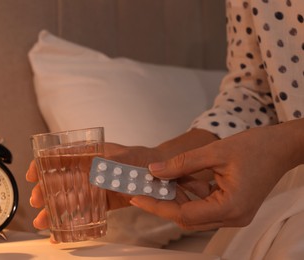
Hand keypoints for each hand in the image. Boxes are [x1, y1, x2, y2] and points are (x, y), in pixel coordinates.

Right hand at [26, 143, 157, 231]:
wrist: (163, 176)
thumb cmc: (143, 160)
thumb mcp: (123, 159)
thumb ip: (107, 165)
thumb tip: (90, 172)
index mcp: (90, 152)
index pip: (61, 155)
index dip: (44, 164)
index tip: (33, 174)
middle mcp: (89, 169)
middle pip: (62, 178)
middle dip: (46, 190)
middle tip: (37, 202)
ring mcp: (96, 185)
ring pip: (71, 196)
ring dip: (55, 208)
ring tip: (44, 222)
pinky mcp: (104, 201)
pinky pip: (85, 209)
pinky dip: (73, 218)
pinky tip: (63, 228)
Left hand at [130, 122, 302, 230]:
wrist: (282, 146)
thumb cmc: (255, 147)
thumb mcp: (214, 152)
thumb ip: (182, 164)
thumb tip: (153, 171)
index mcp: (230, 207)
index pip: (184, 214)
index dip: (157, 205)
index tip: (137, 195)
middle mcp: (233, 217)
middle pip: (187, 218)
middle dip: (163, 202)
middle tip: (144, 187)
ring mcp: (235, 215)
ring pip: (194, 214)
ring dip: (176, 198)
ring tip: (159, 180)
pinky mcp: (234, 208)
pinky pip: (205, 207)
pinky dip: (190, 194)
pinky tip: (180, 178)